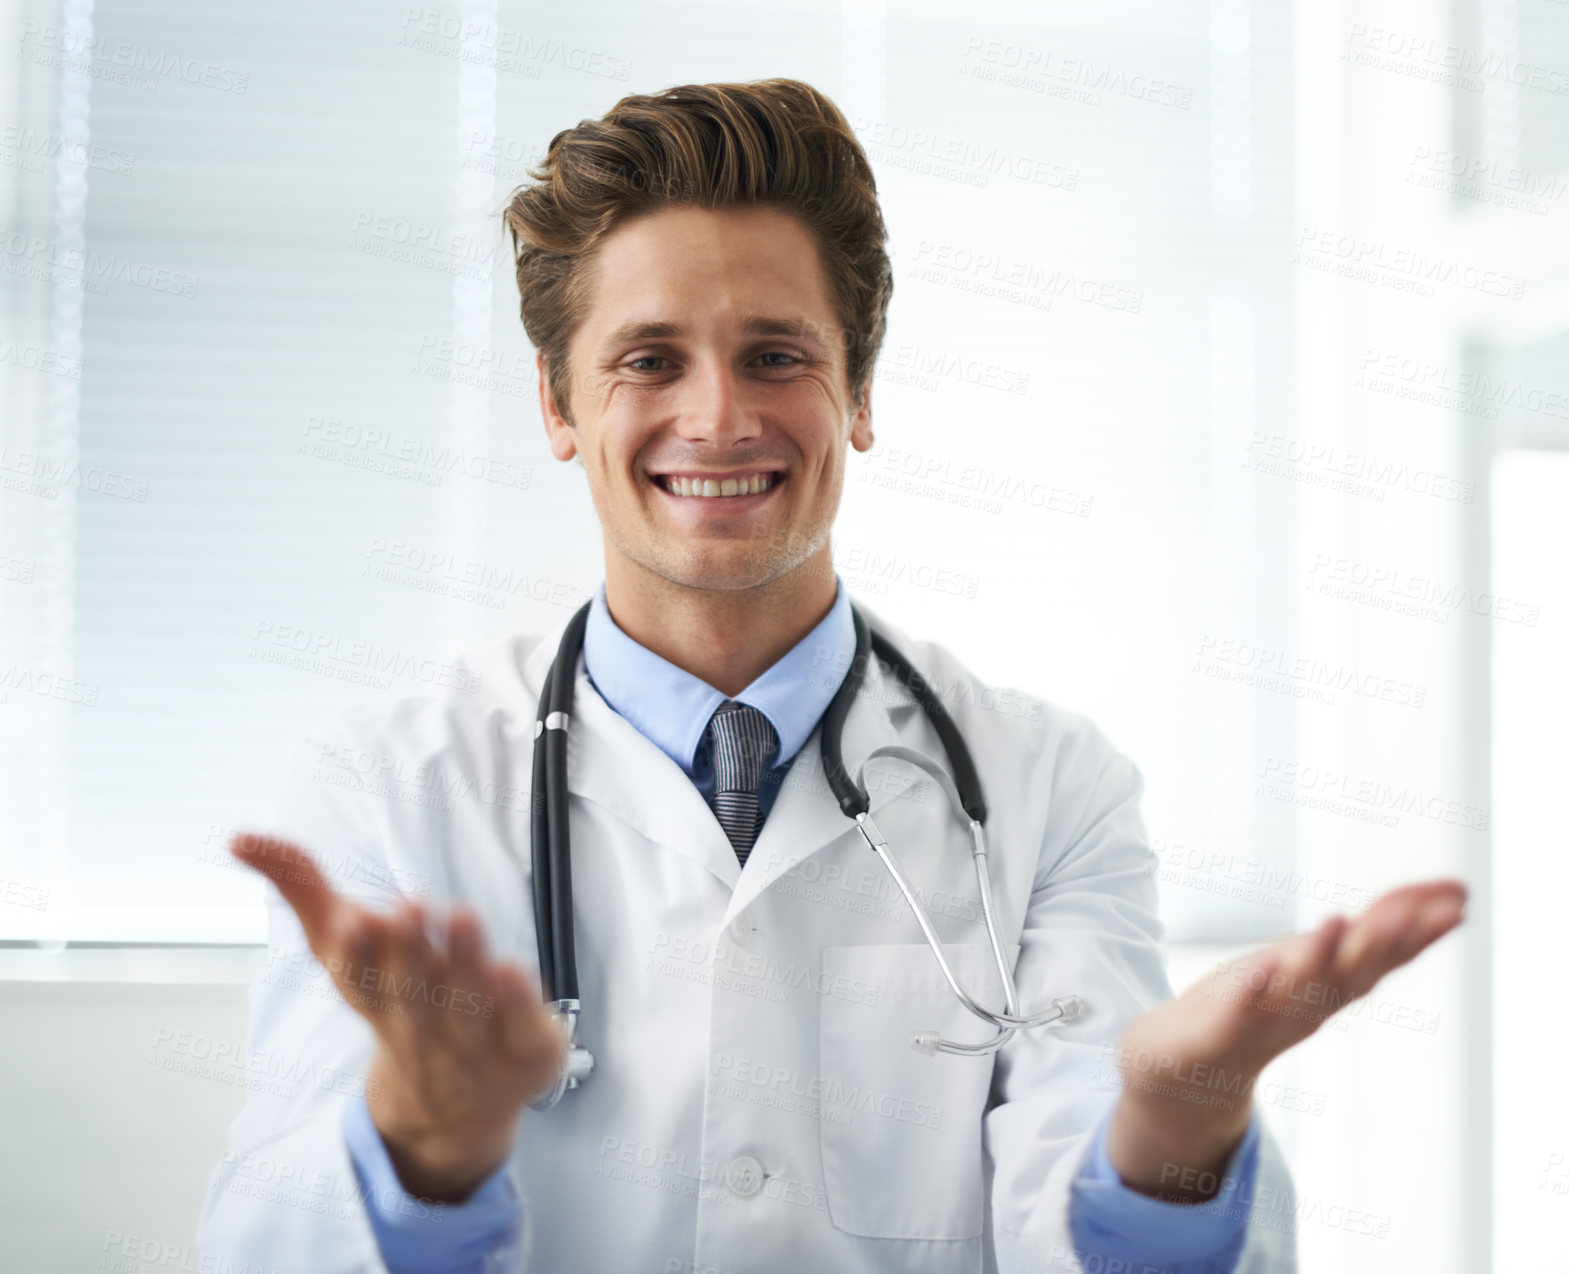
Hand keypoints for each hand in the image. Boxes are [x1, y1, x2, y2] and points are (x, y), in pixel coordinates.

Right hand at [230, 832, 566, 1201]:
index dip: (358, 954)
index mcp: (377, 996)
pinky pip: (523, 1032)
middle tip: (407, 907)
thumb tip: (237, 840)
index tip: (355, 921)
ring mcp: (478, 1044)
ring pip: (470, 1005)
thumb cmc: (400, 999)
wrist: (456, 1106)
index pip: (359, 978)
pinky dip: (519, 1006)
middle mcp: (424, 1023)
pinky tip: (514, 970)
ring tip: (461, 916)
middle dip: (409, 952)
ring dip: (464, 963)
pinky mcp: (528, 1053)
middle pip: (414, 990)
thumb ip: (301, 886)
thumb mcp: (346, 946)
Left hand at [1105, 877, 1466, 1202]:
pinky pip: (1236, 1015)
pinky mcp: (1215, 1037)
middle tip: (1426, 912)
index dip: (1419, 928)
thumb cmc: (1255, 1006)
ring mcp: (1262, 1021)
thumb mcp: (1316, 959)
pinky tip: (1260, 971)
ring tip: (1339, 920)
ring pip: (1298, 991)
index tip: (1460, 900)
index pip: (1382, 953)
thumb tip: (1441, 897)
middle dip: (1386, 941)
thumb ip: (1371, 932)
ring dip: (1319, 958)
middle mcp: (1307, 1005)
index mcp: (1331, 985)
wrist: (1179, 1075)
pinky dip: (1250, 995)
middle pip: (1353, 971)